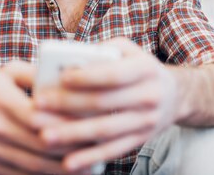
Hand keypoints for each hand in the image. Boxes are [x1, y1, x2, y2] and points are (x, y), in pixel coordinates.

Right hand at [0, 61, 88, 174]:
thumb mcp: (10, 72)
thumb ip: (38, 74)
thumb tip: (71, 80)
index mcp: (1, 100)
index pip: (39, 116)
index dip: (66, 123)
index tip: (91, 123)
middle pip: (40, 144)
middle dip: (71, 148)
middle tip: (98, 148)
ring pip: (34, 165)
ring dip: (64, 169)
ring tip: (90, 166)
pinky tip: (66, 174)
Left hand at [33, 38, 182, 171]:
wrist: (174, 96)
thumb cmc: (138, 68)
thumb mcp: (128, 50)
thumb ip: (102, 51)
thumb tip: (68, 60)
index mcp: (145, 69)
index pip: (113, 74)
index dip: (87, 77)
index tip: (61, 78)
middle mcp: (149, 95)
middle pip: (104, 103)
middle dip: (68, 105)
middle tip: (39, 105)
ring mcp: (146, 121)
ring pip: (105, 130)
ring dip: (73, 135)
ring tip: (44, 136)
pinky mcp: (140, 140)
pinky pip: (112, 150)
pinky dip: (89, 157)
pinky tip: (67, 162)